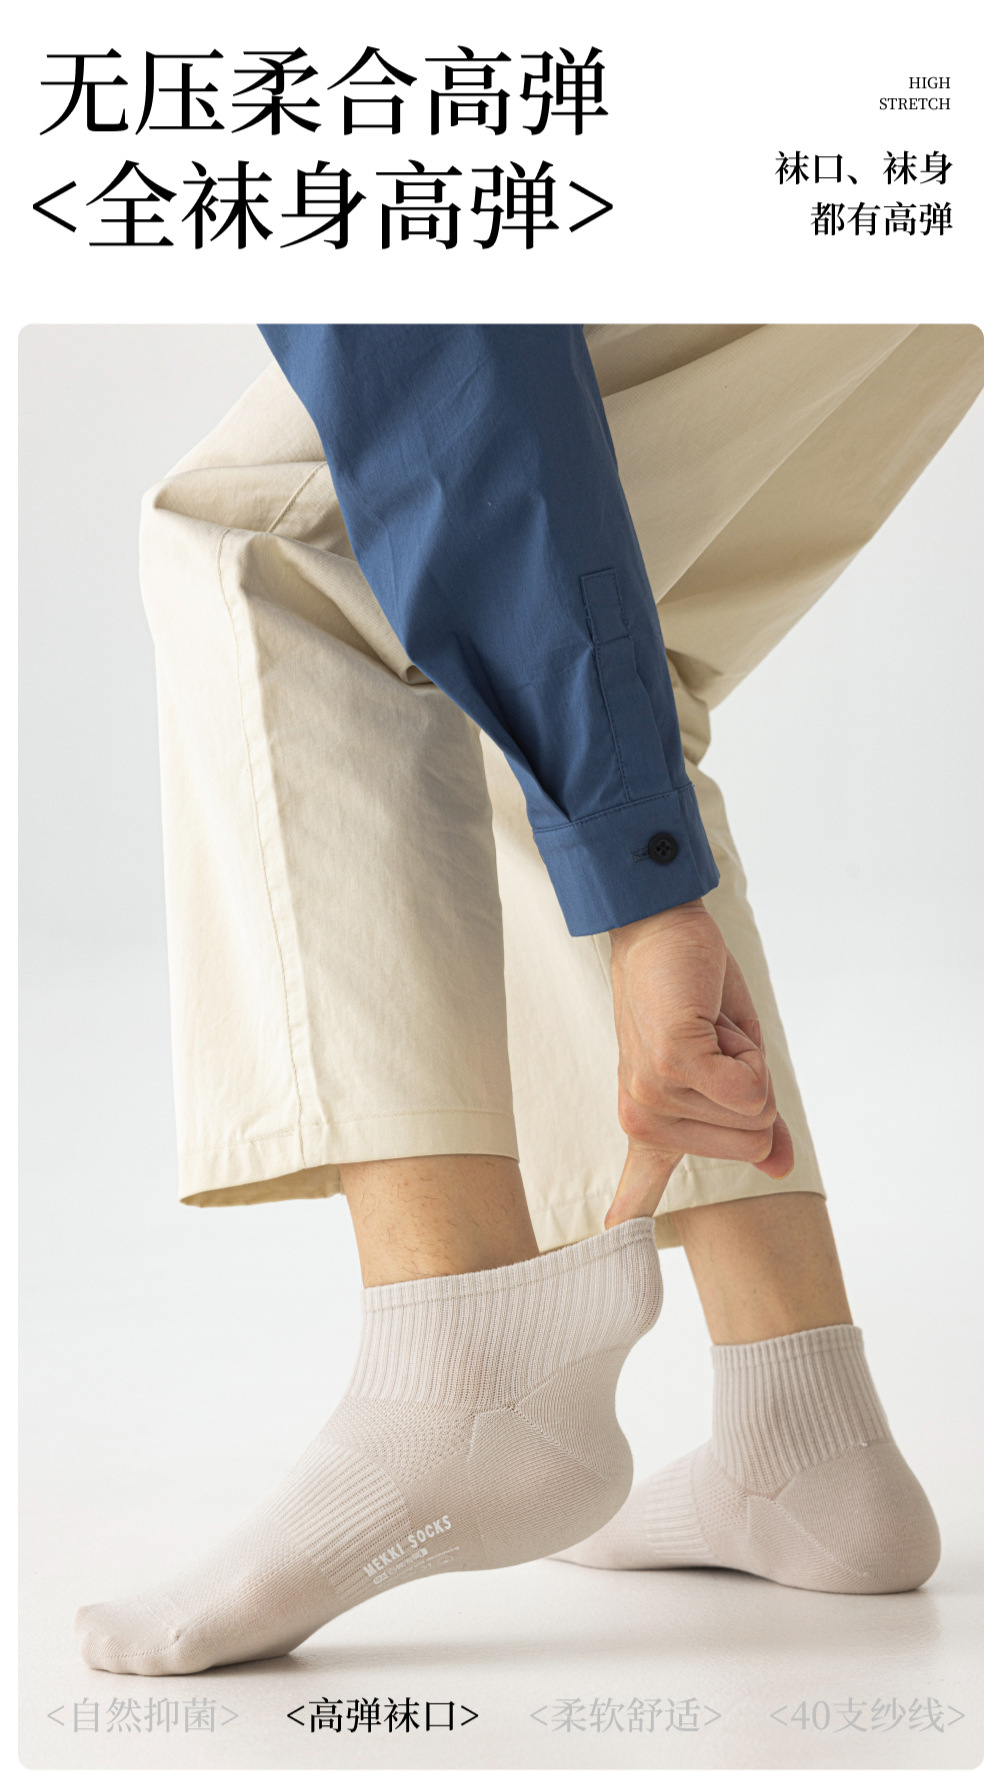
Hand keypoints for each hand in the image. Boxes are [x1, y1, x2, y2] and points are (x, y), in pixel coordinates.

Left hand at [605, 900, 793, 1225]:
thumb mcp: (732, 1065)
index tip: (608, 1238)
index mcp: (650, 1126)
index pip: (639, 1189)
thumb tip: (780, 1168)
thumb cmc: (695, 995)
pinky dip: (750, 1052)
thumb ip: (755, 1121)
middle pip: (752, 1140)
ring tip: (709, 1028)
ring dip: (749, 1060)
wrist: (663, 930)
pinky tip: (712, 1022)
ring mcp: (654, 1094)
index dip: (629, 1213)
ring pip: (755, 1113)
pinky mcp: (672, 1064)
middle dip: (752, 1082)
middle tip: (713, 1041)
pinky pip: (748, 1089)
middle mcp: (645, 1120)